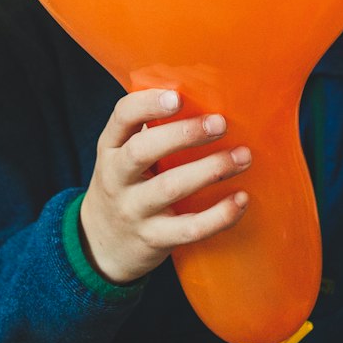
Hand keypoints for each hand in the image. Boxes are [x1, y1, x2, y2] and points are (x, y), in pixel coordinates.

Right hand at [79, 90, 250, 285]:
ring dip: (211, 169)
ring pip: (171, 188)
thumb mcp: (122, 155)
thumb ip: (150, 130)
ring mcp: (133, 210)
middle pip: (142, 150)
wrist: (101, 246)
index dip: (148, 103)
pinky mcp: (154, 239)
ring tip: (242, 156)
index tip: (178, 96)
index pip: (122, 116)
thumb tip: (204, 95)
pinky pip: (189, 229)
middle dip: (183, 134)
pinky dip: (219, 215)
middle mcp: (116, 177)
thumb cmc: (126, 186)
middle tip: (220, 123)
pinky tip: (241, 199)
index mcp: (111, 147)